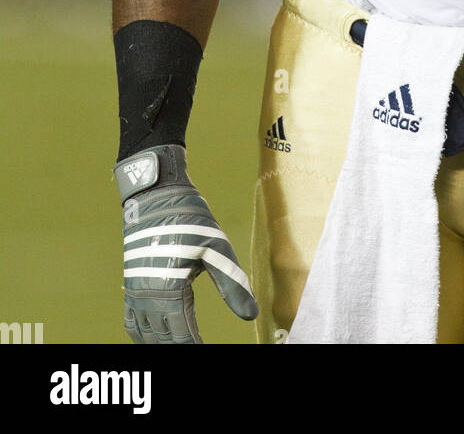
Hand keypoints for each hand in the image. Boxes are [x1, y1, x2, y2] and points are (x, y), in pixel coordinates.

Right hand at [114, 143, 257, 343]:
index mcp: (169, 289)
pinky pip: (131, 319)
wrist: (155, 193)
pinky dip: (142, 334)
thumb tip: (251, 315)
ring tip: (181, 345)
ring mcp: (135, 290)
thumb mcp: (216, 249)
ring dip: (161, 343)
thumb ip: (232, 284)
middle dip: (180, 347)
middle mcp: (147, 295)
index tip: (207, 351)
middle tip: (197, 348)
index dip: (195, 347)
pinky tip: (156, 335)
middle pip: (163, 339)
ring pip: (144, 334)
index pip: (182, 336)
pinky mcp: (130, 281)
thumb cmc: (189, 218)